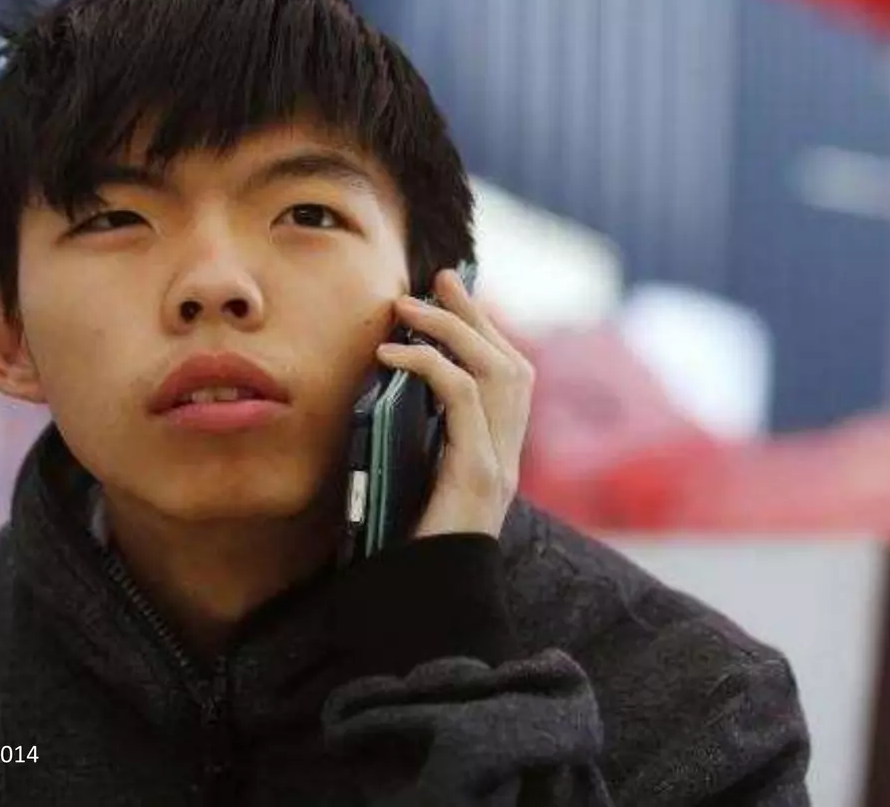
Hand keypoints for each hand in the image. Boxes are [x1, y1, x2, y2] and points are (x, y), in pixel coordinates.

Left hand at [374, 268, 533, 540]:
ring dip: (454, 329)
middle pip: (511, 363)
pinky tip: (395, 355)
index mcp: (498, 459)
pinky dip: (431, 366)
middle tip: (440, 279)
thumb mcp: (412, 492)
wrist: (427, 610)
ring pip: (497, 370)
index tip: (456, 296)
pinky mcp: (479, 473)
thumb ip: (413, 451)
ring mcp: (500, 464)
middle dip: (476, 315)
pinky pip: (462, 398)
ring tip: (411, 306)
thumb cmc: (410, 558)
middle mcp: (510, 457)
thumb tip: (378, 402)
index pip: (510, 378)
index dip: (487, 333)